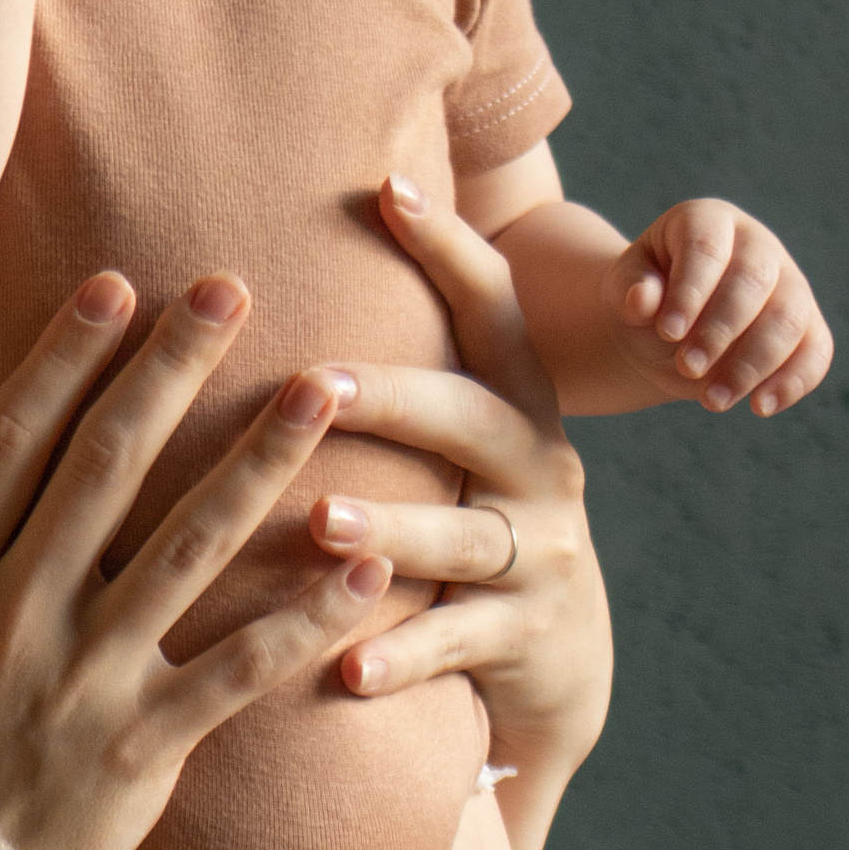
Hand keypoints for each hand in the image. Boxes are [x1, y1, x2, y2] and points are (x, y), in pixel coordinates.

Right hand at [0, 271, 389, 849]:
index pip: (10, 442)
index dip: (64, 358)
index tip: (111, 288)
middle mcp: (20, 611)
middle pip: (108, 465)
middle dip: (173, 367)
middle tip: (231, 289)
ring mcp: (89, 677)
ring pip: (189, 545)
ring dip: (260, 460)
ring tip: (322, 390)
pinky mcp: (147, 744)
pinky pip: (239, 669)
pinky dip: (305, 616)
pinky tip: (365, 564)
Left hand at [308, 177, 613, 849]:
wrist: (552, 656)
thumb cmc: (462, 506)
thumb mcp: (452, 435)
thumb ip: (396, 361)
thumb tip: (296, 241)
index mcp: (510, 402)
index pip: (491, 309)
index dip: (449, 246)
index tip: (389, 183)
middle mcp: (537, 468)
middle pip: (469, 419)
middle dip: (394, 396)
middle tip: (315, 381)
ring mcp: (537, 555)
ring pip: (461, 539)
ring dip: (390, 530)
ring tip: (320, 519)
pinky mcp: (524, 639)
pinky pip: (456, 644)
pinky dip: (399, 656)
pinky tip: (342, 666)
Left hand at [611, 199, 831, 414]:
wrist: (668, 328)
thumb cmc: (644, 297)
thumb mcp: (624, 286)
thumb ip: (630, 288)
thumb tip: (641, 300)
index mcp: (708, 220)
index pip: (706, 248)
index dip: (690, 291)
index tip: (668, 333)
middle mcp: (757, 243)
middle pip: (754, 282)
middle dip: (721, 330)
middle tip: (687, 366)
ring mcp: (790, 281)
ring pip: (789, 319)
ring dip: (753, 364)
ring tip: (713, 399)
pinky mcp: (809, 323)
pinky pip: (816, 351)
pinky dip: (792, 382)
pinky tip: (759, 407)